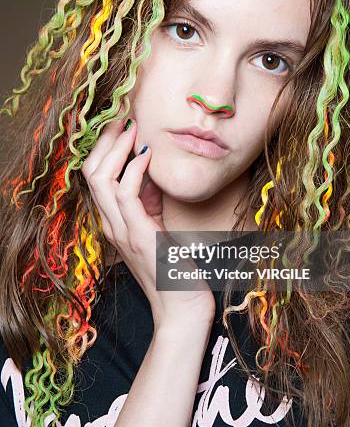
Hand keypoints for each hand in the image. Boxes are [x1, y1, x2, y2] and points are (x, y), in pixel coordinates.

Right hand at [81, 114, 215, 331]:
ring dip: (116, 149)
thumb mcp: (157, 226)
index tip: (122, 125)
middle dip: (105, 141)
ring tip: (132, 128)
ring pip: (100, 179)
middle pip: (90, 172)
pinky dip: (133, 169)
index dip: (104, 148)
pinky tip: (147, 155)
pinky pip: (125, 194)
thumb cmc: (173, 268)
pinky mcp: (140, 235)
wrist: (182, 308)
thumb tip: (150, 172)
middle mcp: (111, 225)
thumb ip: (149, 201)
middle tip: (122, 118)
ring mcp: (122, 231)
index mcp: (114, 222)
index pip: (95, 177)